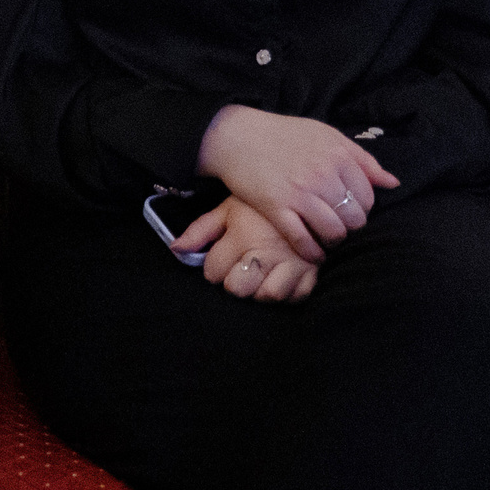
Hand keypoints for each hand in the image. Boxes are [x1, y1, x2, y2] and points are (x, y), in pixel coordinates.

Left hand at [183, 197, 318, 301]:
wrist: (307, 194)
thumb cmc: (261, 204)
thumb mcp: (228, 209)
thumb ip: (201, 230)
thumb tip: (175, 249)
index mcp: (242, 235)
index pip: (213, 270)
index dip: (212, 268)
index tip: (220, 260)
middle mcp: (266, 251)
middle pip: (238, 288)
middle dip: (233, 284)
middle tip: (237, 272)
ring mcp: (292, 261)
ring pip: (269, 295)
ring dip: (259, 292)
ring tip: (258, 278)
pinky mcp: (313, 268)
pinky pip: (298, 296)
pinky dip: (287, 294)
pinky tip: (279, 280)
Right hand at [196, 106, 394, 259]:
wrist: (235, 135)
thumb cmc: (282, 134)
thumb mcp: (326, 135)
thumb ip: (362, 159)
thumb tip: (393, 183)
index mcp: (338, 155)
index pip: (367, 197)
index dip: (362, 209)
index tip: (350, 210)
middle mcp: (322, 174)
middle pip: (354, 218)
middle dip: (350, 227)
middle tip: (339, 226)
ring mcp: (299, 192)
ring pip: (334, 232)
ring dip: (334, 241)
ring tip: (327, 239)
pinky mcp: (275, 207)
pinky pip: (302, 239)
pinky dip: (312, 252)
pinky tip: (313, 253)